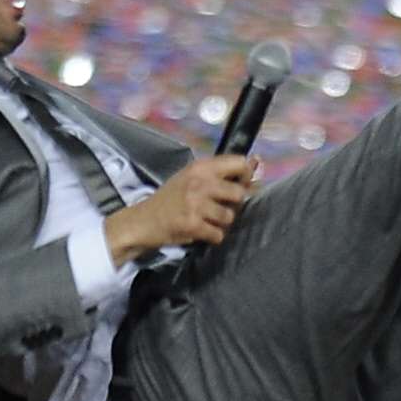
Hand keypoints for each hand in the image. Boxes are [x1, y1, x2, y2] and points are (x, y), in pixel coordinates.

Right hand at [107, 155, 255, 257]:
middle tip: (219, 209)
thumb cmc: (170, 199)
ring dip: (221, 223)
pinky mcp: (193, 224)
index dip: (245, 176)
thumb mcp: (192, 177)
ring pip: (230, 217)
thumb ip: (221, 172)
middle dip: (233, 205)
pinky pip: (218, 234)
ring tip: (206, 221)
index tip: (239, 185)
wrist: (143, 220)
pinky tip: (200, 231)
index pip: (239, 163)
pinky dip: (212, 237)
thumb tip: (256, 163)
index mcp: (201, 167)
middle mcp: (199, 182)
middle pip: (239, 194)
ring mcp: (196, 203)